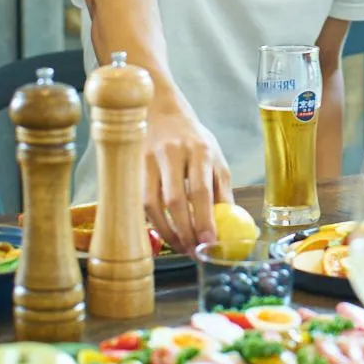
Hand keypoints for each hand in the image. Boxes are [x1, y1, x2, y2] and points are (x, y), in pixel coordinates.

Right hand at [142, 106, 232, 253]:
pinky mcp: (133, 167)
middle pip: (174, 200)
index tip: (209, 242)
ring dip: (166, 231)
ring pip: (151, 204)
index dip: (204, 219)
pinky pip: (140, 201)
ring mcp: (149, 159)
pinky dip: (153, 221)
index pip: (200, 189)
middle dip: (184, 231)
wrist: (162, 112)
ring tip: (181, 246)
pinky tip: (165, 231)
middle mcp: (172, 153)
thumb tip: (230, 226)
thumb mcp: (215, 158)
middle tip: (194, 251)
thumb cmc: (193, 139)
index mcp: (199, 150)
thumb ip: (222, 190)